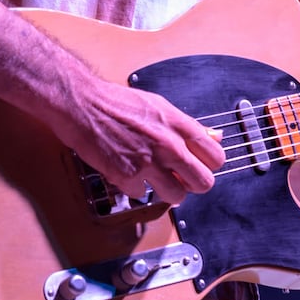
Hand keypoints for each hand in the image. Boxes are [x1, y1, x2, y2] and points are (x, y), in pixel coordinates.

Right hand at [54, 74, 225, 206]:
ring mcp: (148, 162)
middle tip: (181, 179)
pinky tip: (128, 172)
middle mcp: (168, 145)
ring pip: (177, 196)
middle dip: (193, 184)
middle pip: (203, 182)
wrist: (84, 103)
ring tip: (155, 179)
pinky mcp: (126, 176)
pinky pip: (142, 195)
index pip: (216, 157)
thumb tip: (216, 136)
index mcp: (179, 125)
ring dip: (166, 191)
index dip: (208, 165)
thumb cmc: (118, 103)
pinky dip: (135, 188)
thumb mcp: (160, 107)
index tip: (199, 166)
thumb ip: (189, 126)